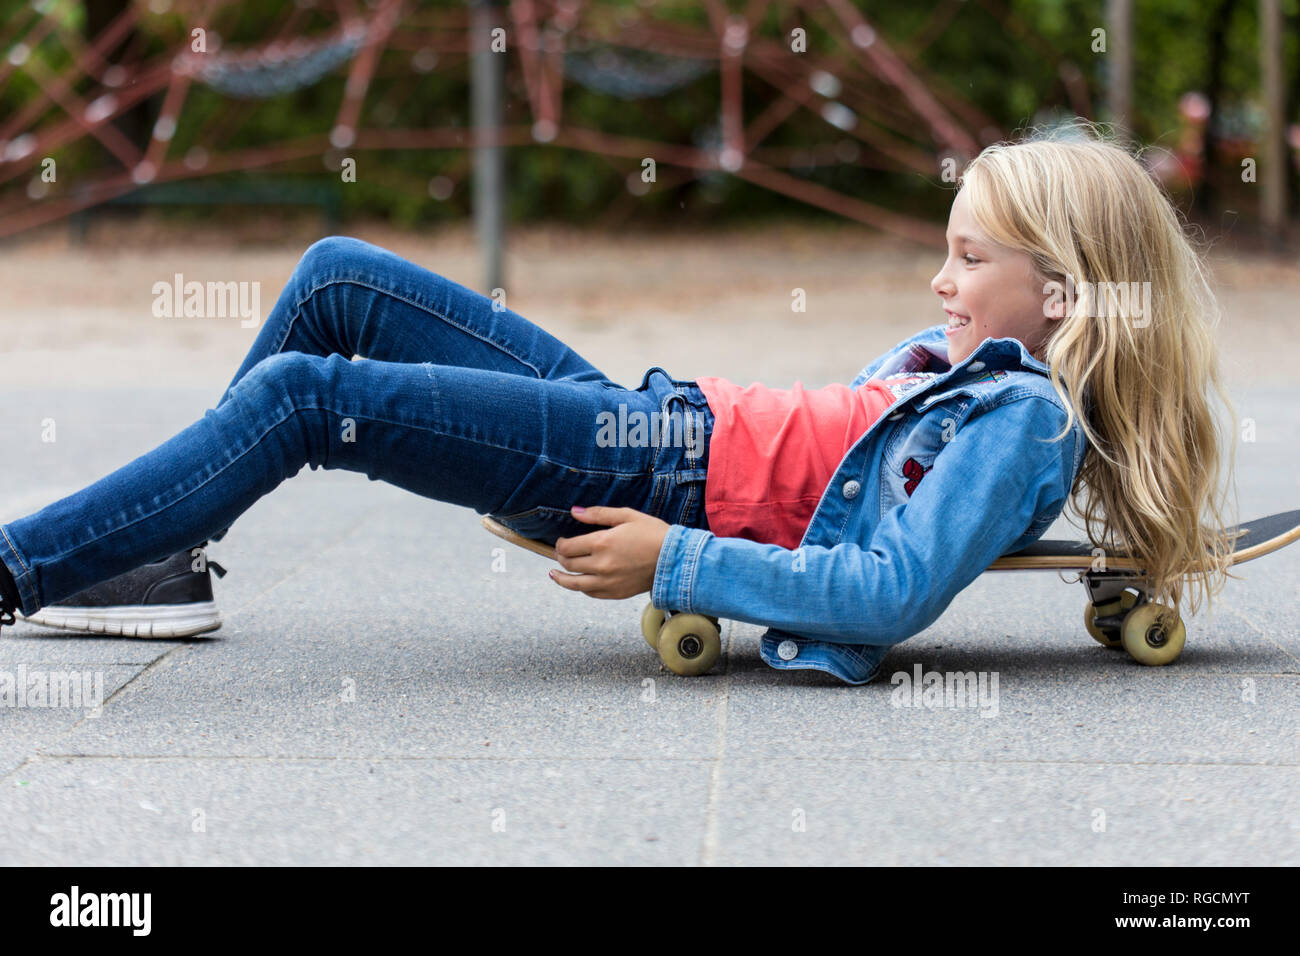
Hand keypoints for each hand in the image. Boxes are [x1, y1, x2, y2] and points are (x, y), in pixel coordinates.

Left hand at [548, 506, 670, 599]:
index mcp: (602, 542)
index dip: (560, 544)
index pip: (568, 547)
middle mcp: (601, 564)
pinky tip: (578, 583)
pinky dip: (581, 587)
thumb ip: (598, 514)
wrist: (675, 559)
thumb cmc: (654, 533)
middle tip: (560, 553)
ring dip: (561, 578)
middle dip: (560, 557)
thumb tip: (575, 512)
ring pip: (574, 583)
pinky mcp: (616, 593)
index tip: (561, 541)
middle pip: (569, 564)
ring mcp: (608, 582)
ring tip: (554, 574)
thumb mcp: (627, 516)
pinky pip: (591, 593)